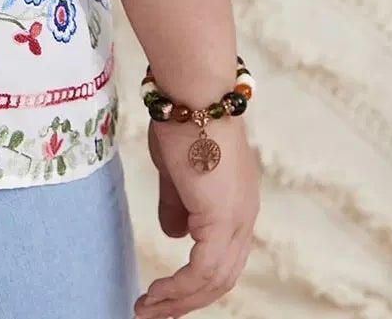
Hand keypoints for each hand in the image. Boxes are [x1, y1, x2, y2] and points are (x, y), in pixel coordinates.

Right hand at [134, 115, 259, 316]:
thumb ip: (177, 203)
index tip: (166, 293)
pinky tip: (155, 294)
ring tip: (146, 309)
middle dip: (186, 300)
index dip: (195, 280)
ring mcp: (237, 221)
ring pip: (214, 281)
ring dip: (178, 300)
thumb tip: (173, 234)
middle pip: (220, 277)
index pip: (221, 256)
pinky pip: (202, 271)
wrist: (194, 94)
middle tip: (154, 312)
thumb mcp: (175, 169)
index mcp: (236, 203)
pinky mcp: (222, 222)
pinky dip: (178, 289)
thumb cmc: (182, 119)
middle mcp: (244, 218)